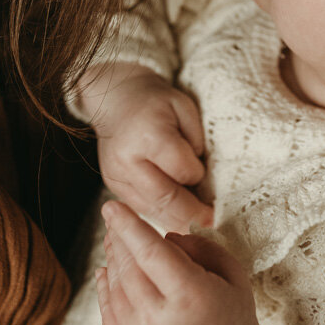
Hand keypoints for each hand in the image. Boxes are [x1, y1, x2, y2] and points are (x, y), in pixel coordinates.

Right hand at [79, 62, 212, 231]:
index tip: (207, 176)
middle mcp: (127, 159)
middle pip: (165, 198)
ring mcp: (116, 175)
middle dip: (192, 214)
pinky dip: (160, 214)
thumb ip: (195, 140)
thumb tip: (201, 176)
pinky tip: (176, 216)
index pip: (181, 169)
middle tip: (212, 223)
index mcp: (148, 134)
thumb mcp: (184, 107)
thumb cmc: (156, 102)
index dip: (198, 175)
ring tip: (198, 225)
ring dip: (177, 221)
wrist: (116, 99)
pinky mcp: (112, 185)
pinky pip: (140, 208)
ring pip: (151, 210)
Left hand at [97, 200, 262, 324]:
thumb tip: (164, 236)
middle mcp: (159, 321)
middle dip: (118, 237)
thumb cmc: (233, 319)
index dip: (129, 225)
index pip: (150, 251)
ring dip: (112, 259)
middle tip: (114, 217)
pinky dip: (105, 286)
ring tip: (115, 241)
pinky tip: (110, 270)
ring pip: (114, 286)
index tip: (111, 205)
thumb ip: (200, 247)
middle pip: (128, 266)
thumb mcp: (232, 275)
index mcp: (190, 297)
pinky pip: (107, 310)